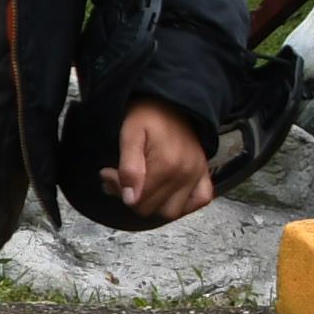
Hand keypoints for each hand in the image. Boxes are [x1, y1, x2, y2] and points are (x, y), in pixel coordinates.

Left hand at [111, 99, 213, 220]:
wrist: (170, 101)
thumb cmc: (146, 116)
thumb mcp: (129, 135)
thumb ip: (129, 168)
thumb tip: (130, 199)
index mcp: (166, 165)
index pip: (137, 200)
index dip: (118, 189)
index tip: (108, 173)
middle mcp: (185, 174)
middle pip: (150, 208)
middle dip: (130, 196)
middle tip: (120, 177)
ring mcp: (197, 175)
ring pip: (171, 212)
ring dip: (153, 203)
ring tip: (141, 184)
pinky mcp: (205, 174)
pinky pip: (201, 201)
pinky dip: (184, 204)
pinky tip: (167, 193)